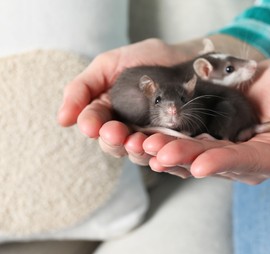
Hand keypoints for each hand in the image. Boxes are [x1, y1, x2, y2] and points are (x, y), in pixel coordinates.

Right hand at [57, 38, 197, 156]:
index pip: (93, 123)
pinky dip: (160, 157)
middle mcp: (126, 128)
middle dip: (112, 140)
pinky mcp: (171, 143)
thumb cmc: (146, 59)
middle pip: (113, 144)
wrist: (186, 59)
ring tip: (138, 142)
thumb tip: (62, 119)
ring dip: (135, 150)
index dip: (91, 125)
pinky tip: (159, 154)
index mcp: (107, 110)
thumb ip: (83, 88)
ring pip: (137, 154)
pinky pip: (164, 156)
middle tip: (115, 133)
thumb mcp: (109, 65)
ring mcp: (149, 137)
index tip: (91, 125)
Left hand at [134, 59, 269, 191]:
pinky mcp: (209, 133)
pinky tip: (146, 134)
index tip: (201, 166)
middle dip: (184, 158)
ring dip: (169, 150)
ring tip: (145, 145)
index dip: (223, 163)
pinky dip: (167, 137)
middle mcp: (242, 158)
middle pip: (211, 160)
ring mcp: (223, 147)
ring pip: (193, 152)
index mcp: (268, 158)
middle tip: (158, 154)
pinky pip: (186, 138)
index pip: (244, 163)